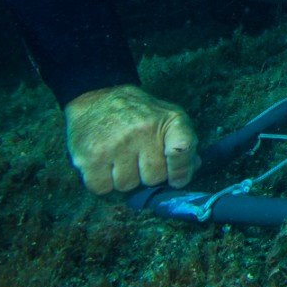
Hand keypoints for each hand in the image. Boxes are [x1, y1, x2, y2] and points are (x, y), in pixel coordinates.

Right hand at [63, 84, 198, 194]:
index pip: (183, 150)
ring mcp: (116, 143)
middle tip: (138, 158)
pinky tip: (103, 165)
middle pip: (154, 178)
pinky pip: (102, 188)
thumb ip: (184, 141)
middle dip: (147, 175)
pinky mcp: (91, 156)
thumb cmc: (138, 114)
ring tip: (119, 159)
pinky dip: (102, 183)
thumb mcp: (168, 117)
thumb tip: (195, 166)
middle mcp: (143, 130)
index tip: (176, 180)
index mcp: (168, 120)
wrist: (97, 97)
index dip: (181, 169)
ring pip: (127, 186)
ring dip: (123, 179)